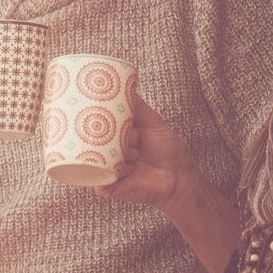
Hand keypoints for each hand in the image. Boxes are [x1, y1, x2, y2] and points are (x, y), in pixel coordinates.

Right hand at [96, 92, 192, 208]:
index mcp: (114, 139)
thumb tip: (124, 85)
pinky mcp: (105, 187)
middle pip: (95, 140)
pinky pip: (100, 175)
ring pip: (98, 156)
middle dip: (115, 135)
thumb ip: (137, 106)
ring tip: (136, 153)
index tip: (99, 111)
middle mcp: (107, 153)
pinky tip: (131, 167)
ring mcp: (105, 170)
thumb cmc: (166, 150)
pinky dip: (118, 169)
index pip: (97, 127)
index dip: (99, 119)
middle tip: (133, 137)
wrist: (177, 176)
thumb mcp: (151, 121)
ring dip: (120, 151)